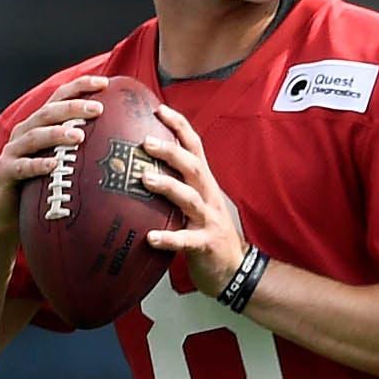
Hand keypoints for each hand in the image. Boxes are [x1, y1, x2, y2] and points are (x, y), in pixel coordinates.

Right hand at [0, 76, 109, 247]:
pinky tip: (54, 165)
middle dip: (73, 107)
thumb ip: (81, 153)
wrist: (4, 218)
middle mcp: (24, 133)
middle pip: (49, 113)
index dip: (80, 86)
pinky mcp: (4, 173)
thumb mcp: (62, 167)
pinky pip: (22, 167)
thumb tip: (123, 149)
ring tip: (80, 135)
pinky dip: (38, 165)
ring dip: (58, 134)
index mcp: (39, 126)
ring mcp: (12, 152)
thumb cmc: (39, 191)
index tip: (105, 83)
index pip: (59, 98)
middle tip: (98, 109)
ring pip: (35, 136)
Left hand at [142, 106, 245, 296]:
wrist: (237, 269)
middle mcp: (209, 196)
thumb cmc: (209, 233)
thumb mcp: (197, 203)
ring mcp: (209, 219)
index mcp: (205, 183)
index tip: (158, 109)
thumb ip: (178, 185)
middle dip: (170, 151)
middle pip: (192, 165)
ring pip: (189, 197)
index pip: (194, 146)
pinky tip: (151, 238)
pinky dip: (169, 238)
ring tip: (145, 179)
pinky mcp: (206, 244)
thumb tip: (142, 167)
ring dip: (168, 186)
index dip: (179, 126)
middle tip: (145, 141)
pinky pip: (186, 240)